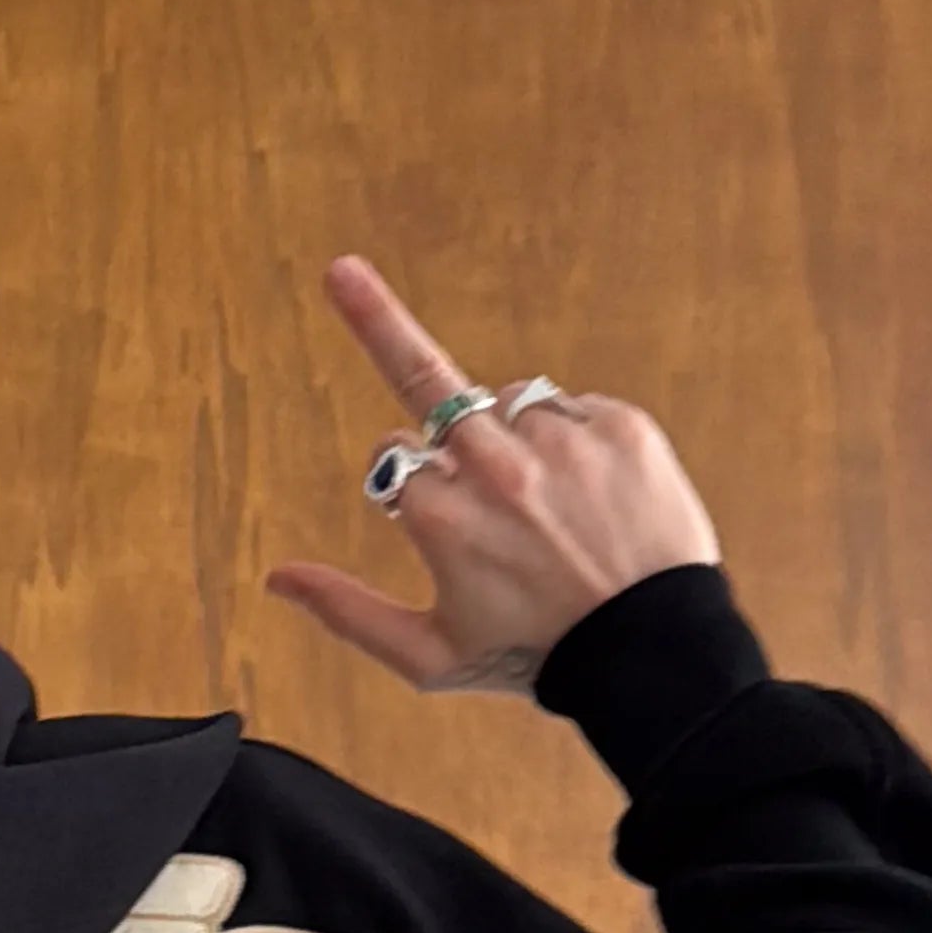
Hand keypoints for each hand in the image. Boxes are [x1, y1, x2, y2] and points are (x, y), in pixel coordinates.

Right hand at [267, 260, 719, 696]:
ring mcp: (560, 441)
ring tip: (551, 500)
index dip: (403, 481)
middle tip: (344, 273)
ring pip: (510, 404)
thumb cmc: (537, 659)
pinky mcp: (620, 426)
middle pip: (423, 375)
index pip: (392, 457)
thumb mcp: (430, 656)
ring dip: (514, 436)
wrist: (655, 656)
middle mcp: (494, 466)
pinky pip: (576, 408)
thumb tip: (276, 577)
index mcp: (440, 516)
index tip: (420, 501)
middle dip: (375, 319)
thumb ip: (347, 612)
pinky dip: (577, 440)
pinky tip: (595, 495)